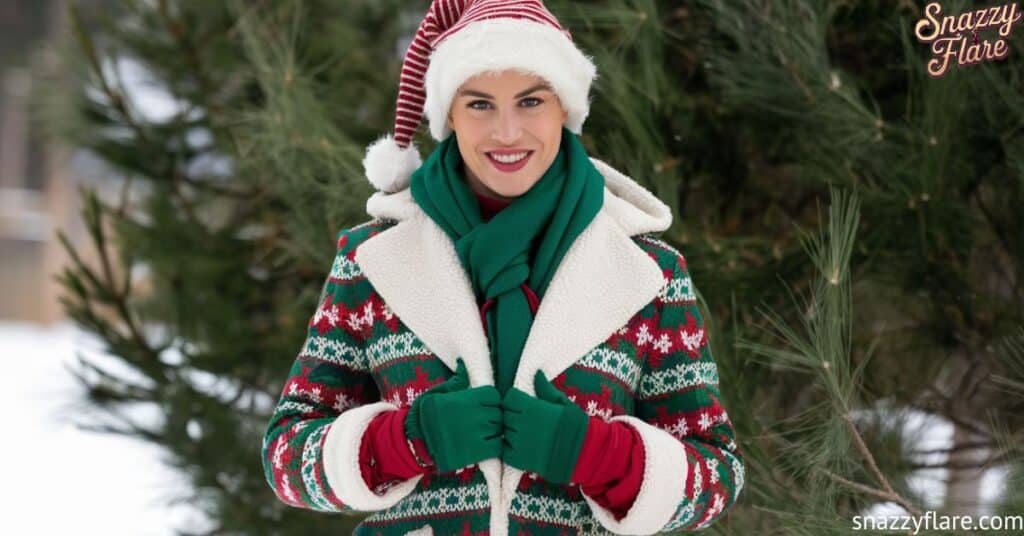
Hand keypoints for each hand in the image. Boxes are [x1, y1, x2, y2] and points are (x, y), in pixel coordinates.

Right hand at [405, 357, 502, 472]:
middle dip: (492, 414)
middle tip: (483, 418)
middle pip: (497, 412)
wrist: (416, 440)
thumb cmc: (427, 414)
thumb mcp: (439, 393)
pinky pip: (496, 446)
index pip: (492, 395)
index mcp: (465, 400)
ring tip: (484, 431)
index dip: (490, 399)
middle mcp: (473, 416)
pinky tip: (485, 443)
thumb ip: (456, 381)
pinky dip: (494, 444)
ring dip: (494, 429)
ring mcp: (476, 435)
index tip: (484, 403)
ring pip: (498, 429)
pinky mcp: (475, 452)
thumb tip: (463, 364)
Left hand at [500, 370, 588, 483]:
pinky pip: (504, 449)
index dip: (515, 400)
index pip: (509, 398)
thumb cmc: (575, 426)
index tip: (522, 404)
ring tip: (524, 433)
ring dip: (510, 431)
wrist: (582, 454)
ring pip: (503, 431)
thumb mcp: (562, 403)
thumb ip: (545, 389)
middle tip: (524, 419)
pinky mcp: (518, 460)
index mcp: (533, 408)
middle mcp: (523, 425)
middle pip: (504, 414)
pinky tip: (521, 445)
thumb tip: (536, 373)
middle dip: (511, 414)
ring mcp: (519, 443)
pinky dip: (509, 447)